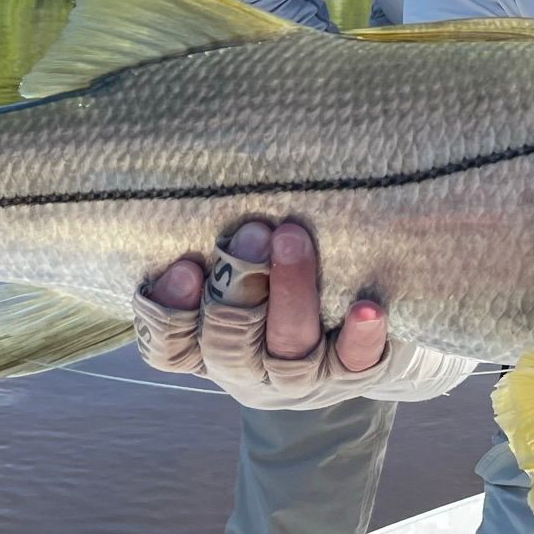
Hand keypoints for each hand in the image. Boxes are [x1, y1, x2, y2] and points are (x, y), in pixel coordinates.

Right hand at [132, 219, 395, 407]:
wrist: (348, 334)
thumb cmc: (269, 278)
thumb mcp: (233, 263)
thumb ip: (218, 237)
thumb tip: (196, 154)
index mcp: (204, 344)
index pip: (167, 344)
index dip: (170, 310)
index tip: (186, 265)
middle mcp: (244, 369)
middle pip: (227, 341)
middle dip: (238, 284)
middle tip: (255, 231)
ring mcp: (296, 379)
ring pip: (285, 350)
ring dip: (290, 295)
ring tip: (294, 239)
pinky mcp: (349, 377)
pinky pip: (354, 363)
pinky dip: (359, 337)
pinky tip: (366, 308)